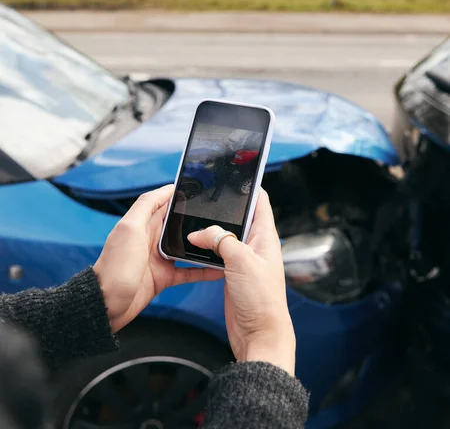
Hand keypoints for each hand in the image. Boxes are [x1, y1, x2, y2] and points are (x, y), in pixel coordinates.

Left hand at [94, 185, 221, 332]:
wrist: (107, 305)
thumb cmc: (116, 266)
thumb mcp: (129, 228)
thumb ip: (146, 205)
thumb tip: (167, 188)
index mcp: (143, 223)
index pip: (165, 203)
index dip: (181, 196)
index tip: (202, 191)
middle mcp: (152, 238)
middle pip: (180, 224)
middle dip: (198, 220)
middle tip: (220, 217)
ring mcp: (159, 258)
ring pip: (187, 247)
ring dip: (203, 245)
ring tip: (223, 242)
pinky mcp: (164, 277)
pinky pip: (189, 271)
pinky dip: (203, 271)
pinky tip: (218, 270)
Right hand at [188, 189, 295, 375]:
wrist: (259, 333)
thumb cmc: (261, 298)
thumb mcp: (241, 260)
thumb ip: (221, 240)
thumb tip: (200, 233)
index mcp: (265, 236)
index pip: (260, 201)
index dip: (249, 186)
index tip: (234, 174)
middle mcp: (256, 245)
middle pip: (239, 217)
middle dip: (223, 208)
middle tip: (204, 198)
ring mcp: (244, 259)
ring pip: (226, 235)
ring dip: (211, 229)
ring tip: (194, 220)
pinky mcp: (232, 273)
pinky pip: (218, 253)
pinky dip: (206, 248)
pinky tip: (194, 246)